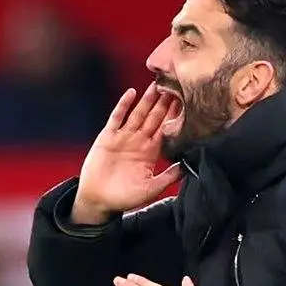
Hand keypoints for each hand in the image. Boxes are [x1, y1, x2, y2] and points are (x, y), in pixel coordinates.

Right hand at [72, 82, 181, 223]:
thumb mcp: (151, 189)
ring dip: (147, 100)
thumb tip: (187, 167)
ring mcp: (123, 137)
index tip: (186, 103)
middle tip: (175, 85)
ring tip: (156, 85)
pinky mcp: (108, 136)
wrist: (99, 200)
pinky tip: (131, 93)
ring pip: (138, 114)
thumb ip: (169, 177)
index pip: (166, 130)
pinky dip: (123, 105)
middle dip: (164, 103)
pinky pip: (117, 117)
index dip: (175, 117)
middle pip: (154, 118)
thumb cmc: (125, 197)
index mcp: (151, 152)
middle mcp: (139, 141)